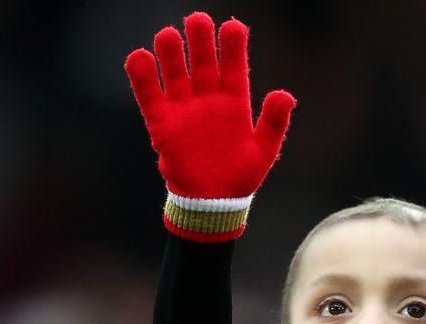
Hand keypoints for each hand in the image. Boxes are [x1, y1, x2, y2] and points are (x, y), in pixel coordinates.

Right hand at [125, 12, 295, 241]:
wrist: (212, 203)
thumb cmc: (241, 176)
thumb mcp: (264, 150)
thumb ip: (274, 122)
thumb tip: (286, 95)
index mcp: (234, 103)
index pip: (234, 68)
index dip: (233, 47)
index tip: (234, 27)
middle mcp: (208, 100)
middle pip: (203, 64)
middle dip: (201, 41)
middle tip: (198, 19)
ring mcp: (184, 109)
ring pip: (175, 74)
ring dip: (171, 54)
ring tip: (169, 34)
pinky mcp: (162, 124)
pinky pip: (150, 96)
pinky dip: (143, 78)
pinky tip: (139, 57)